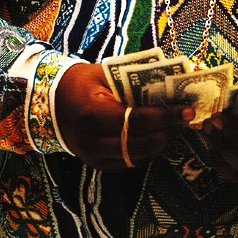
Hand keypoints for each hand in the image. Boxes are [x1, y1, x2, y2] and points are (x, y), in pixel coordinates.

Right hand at [54, 62, 194, 169]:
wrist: (51, 102)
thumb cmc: (79, 82)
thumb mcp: (102, 73)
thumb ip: (132, 79)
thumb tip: (170, 81)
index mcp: (92, 114)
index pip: (136, 120)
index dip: (164, 116)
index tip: (186, 109)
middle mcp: (92, 141)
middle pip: (142, 142)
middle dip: (168, 130)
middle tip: (185, 117)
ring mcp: (94, 156)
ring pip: (140, 156)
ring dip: (162, 142)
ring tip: (174, 126)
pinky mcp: (97, 164)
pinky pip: (130, 162)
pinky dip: (147, 150)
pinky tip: (157, 135)